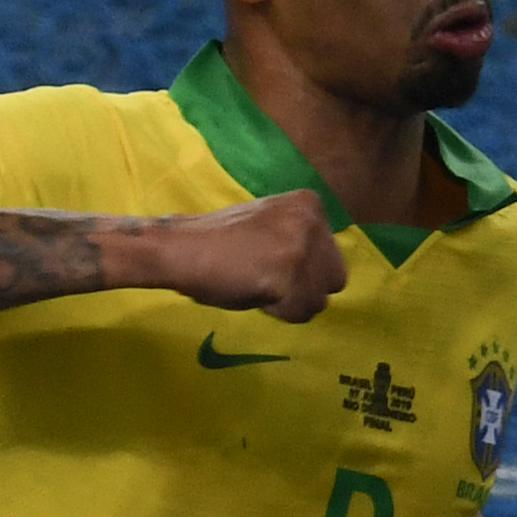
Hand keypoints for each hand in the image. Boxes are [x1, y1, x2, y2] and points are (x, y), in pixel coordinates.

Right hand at [153, 190, 346, 324]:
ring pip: (318, 300)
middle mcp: (313, 220)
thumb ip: (301, 241)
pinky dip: (278, 312)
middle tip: (266, 277)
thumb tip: (322, 274)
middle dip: (304, 289)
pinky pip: (299, 312)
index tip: (269, 261)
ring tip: (258, 282)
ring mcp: (302, 246)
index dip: (303, 271)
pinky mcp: (289, 273)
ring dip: (289, 303)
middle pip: (335, 280)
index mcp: (311, 204)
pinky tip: (255, 291)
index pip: (333, 258)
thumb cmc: (220, 242)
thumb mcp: (273, 227)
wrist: (181, 248)